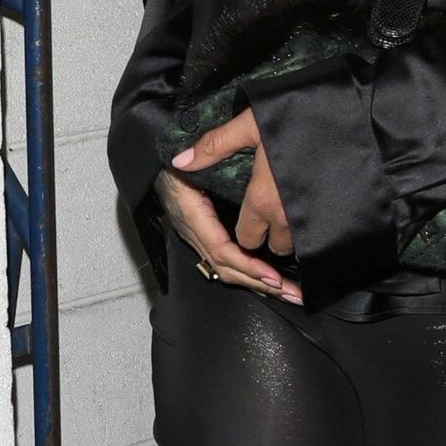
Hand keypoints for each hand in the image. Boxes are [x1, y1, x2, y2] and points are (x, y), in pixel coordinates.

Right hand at [163, 106, 301, 301]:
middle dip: (260, 283)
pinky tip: (267, 278)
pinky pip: (224, 262)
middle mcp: (193, 231)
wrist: (153, 162)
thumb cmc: (174, 157)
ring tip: (287, 291)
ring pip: (226, 270)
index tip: (274, 276)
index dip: (248, 265)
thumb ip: (202, 152)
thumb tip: (186, 159)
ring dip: (257, 282)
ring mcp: (196, 236)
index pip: (221, 250)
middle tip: (292, 293)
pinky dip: (248, 272)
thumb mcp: (191, 153)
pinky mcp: (202, 235)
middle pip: (227, 268)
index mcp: (191, 214)